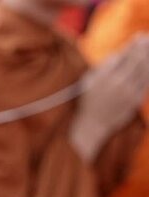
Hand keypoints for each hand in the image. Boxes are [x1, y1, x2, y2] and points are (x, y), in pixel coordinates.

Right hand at [71, 34, 148, 161]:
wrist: (94, 123)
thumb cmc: (89, 99)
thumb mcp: (89, 80)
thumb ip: (104, 66)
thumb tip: (121, 54)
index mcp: (104, 77)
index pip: (123, 56)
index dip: (133, 46)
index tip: (139, 37)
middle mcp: (118, 84)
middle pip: (136, 61)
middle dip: (143, 48)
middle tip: (148, 38)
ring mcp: (128, 93)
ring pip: (144, 70)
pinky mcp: (135, 100)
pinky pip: (146, 81)